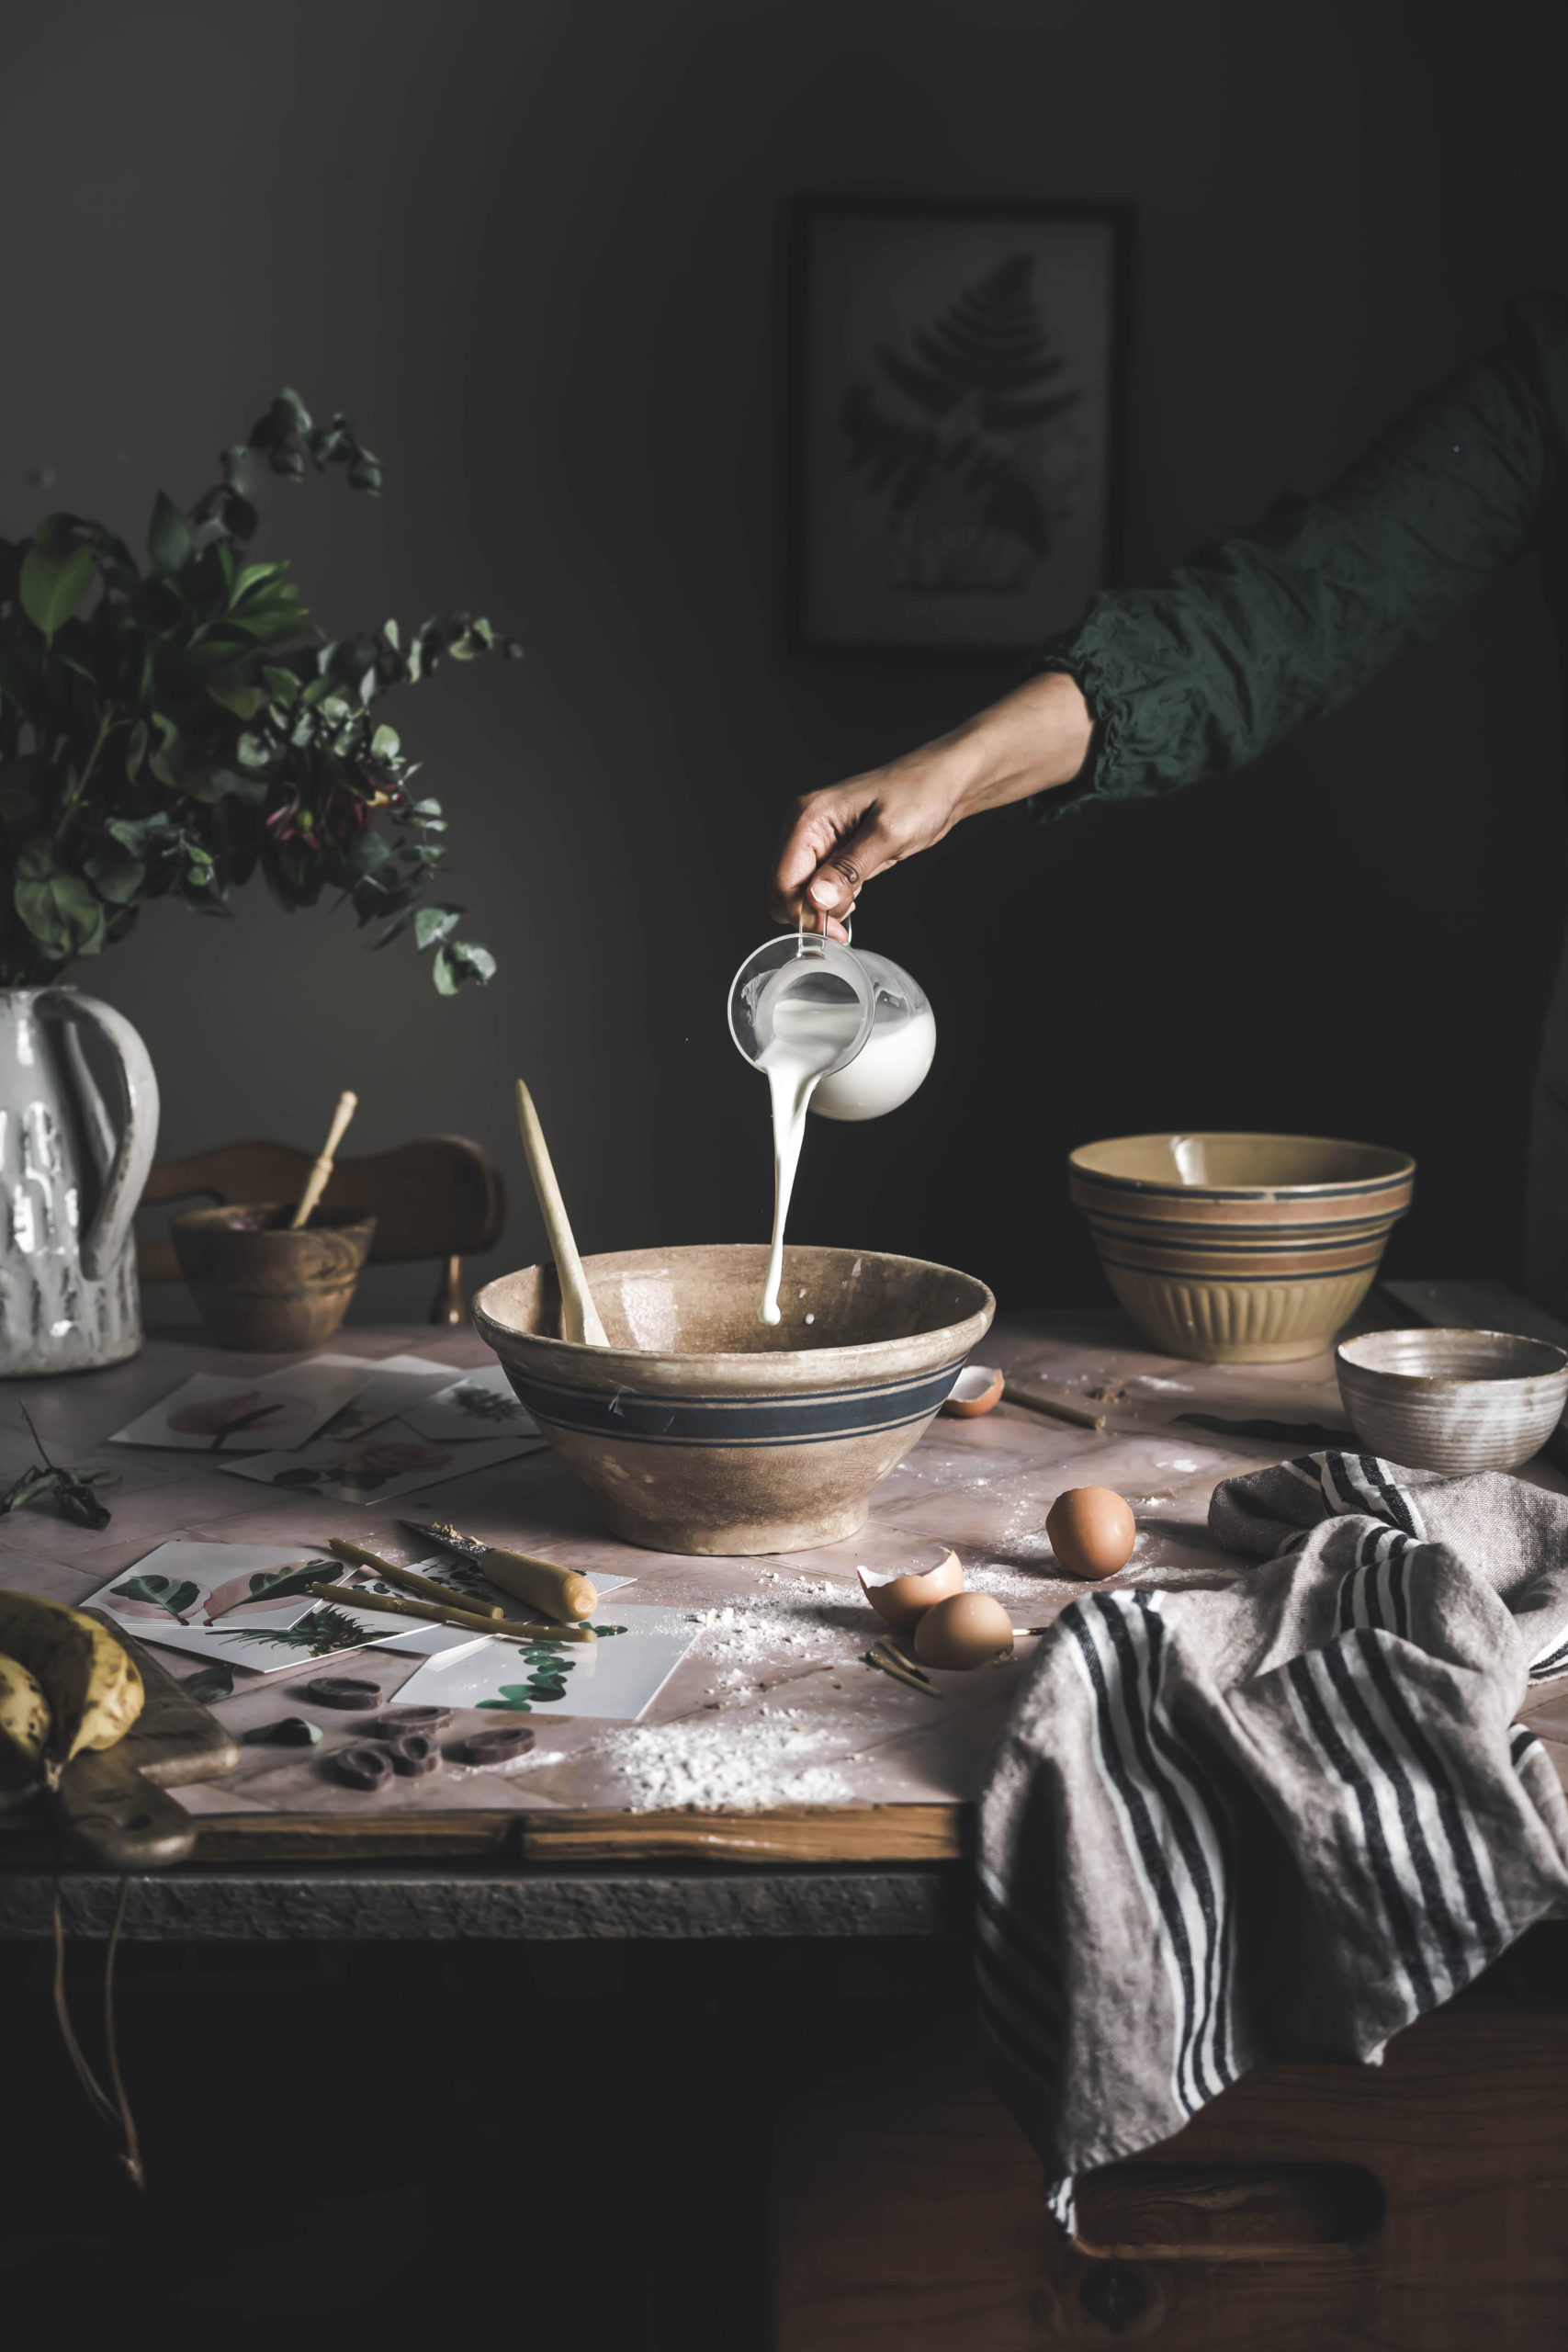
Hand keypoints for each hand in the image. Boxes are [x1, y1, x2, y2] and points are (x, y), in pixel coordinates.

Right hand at [768, 670, 1093, 932]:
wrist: (944, 782)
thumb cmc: (920, 794)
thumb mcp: (888, 834)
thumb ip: (848, 869)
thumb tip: (816, 899)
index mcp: (809, 817)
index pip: (782, 880)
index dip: (802, 912)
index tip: (833, 931)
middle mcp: (805, 827)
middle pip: (783, 889)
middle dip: (811, 912)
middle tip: (848, 916)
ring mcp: (817, 839)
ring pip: (799, 891)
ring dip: (824, 907)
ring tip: (857, 895)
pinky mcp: (832, 850)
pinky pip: (818, 885)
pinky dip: (833, 898)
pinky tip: (856, 891)